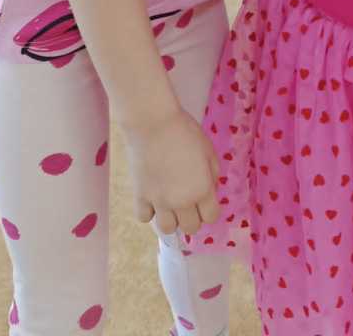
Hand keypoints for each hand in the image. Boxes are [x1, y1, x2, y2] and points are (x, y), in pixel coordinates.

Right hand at [123, 108, 220, 236]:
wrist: (153, 123)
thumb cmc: (184, 131)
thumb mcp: (208, 150)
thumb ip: (212, 174)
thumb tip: (209, 188)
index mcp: (202, 189)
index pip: (211, 217)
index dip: (210, 210)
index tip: (206, 201)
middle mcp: (182, 201)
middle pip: (191, 227)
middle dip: (193, 217)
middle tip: (189, 201)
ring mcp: (159, 201)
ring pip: (168, 229)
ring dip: (172, 219)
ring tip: (170, 204)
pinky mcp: (140, 196)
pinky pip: (145, 217)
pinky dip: (149, 212)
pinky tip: (152, 198)